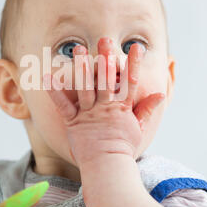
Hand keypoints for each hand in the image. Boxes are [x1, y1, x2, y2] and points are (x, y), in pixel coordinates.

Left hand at [43, 37, 164, 167]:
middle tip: (105, 40)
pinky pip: (63, 105)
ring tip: (79, 50)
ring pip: (86, 88)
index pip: (130, 83)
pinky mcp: (73, 122)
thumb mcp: (138, 128)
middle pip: (107, 80)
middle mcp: (106, 108)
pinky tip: (47, 77)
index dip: (133, 65)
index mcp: (122, 109)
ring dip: (82, 68)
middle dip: (106, 59)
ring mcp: (89, 114)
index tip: (136, 48)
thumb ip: (146, 109)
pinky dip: (55, 92)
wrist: (107, 167)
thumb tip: (159, 95)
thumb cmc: (122, 148)